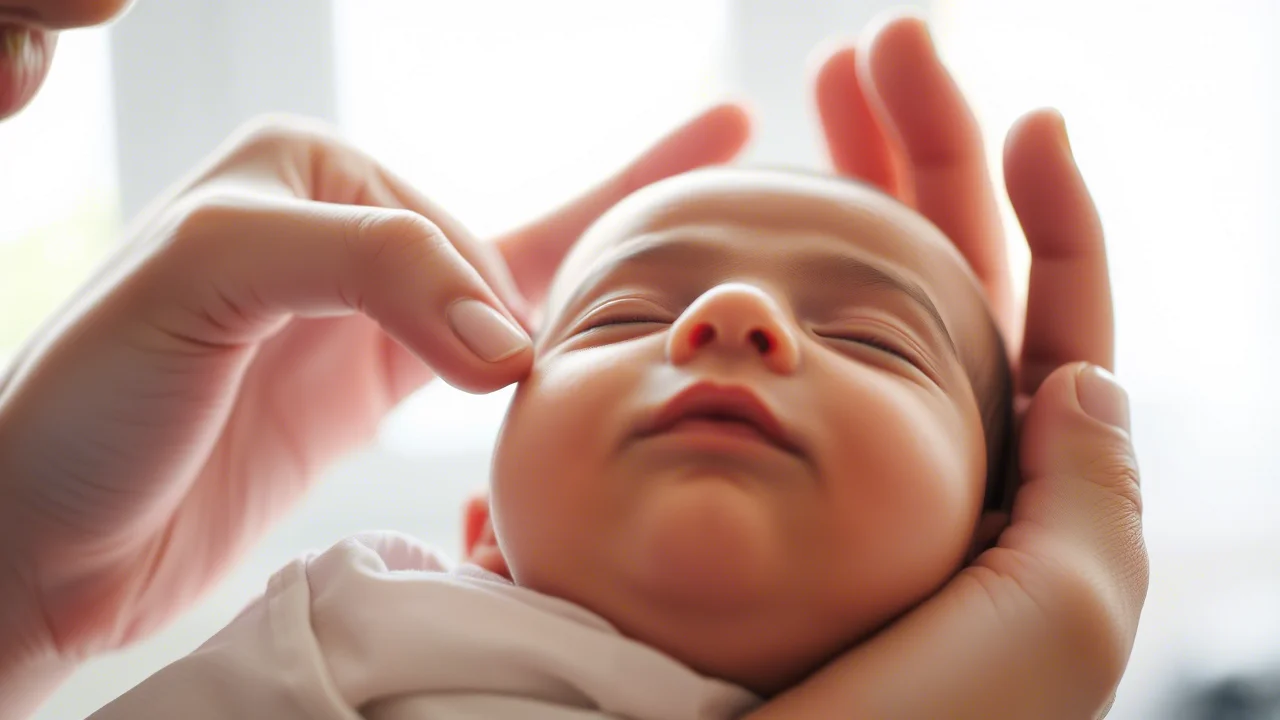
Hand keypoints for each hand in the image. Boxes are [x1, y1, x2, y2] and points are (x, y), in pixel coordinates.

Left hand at [0, 107, 748, 699]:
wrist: (44, 536)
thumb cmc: (91, 401)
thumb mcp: (209, 279)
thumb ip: (366, 267)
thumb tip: (509, 339)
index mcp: (298, 171)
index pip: (440, 225)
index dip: (485, 298)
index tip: (507, 376)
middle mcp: (338, 227)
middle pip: (490, 256)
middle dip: (561, 299)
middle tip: (642, 325)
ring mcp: (358, 307)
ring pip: (503, 293)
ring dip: (580, 304)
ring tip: (678, 282)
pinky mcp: (368, 378)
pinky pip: (478, 347)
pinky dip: (547, 328)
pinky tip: (608, 305)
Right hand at [748, 15, 1143, 717]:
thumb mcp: (1056, 620)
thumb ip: (1091, 489)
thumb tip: (1083, 368)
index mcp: (1011, 500)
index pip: (1054, 327)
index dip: (1053, 211)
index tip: (1027, 118)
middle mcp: (919, 485)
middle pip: (933, 288)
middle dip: (914, 161)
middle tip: (868, 57)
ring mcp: (815, 485)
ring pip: (827, 312)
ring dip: (818, 204)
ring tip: (789, 117)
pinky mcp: (722, 492)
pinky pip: (723, 369)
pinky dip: (718, 294)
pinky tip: (698, 237)